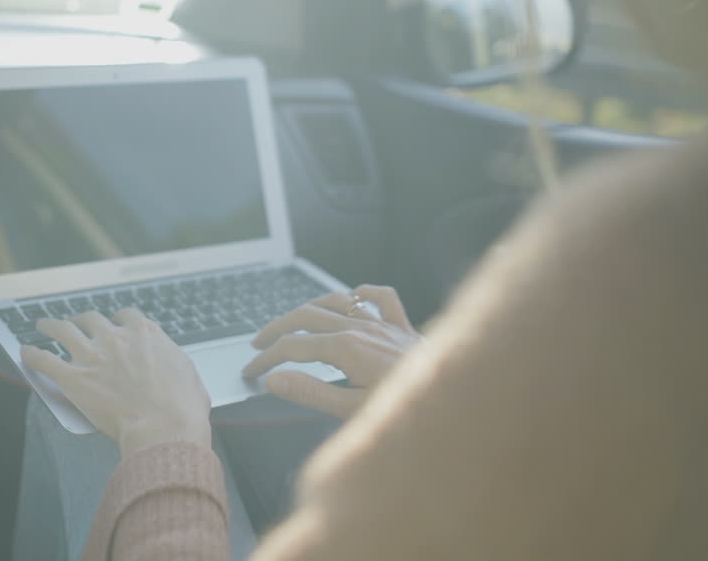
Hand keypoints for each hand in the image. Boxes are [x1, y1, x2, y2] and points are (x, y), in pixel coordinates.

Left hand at [21, 308, 211, 455]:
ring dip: (50, 325)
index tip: (114, 325)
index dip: (118, 321)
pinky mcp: (73, 377)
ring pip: (63, 330)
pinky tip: (25, 352)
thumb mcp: (190, 377)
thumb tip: (176, 370)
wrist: (164, 427)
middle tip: (76, 323)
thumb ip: (175, 364)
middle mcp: (115, 338)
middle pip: (91, 319)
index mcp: (145, 334)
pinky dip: (32, 354)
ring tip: (42, 324)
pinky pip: (44, 359)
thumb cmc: (183, 408)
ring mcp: (92, 355)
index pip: (126, 316)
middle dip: (82, 320)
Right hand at [242, 285, 419, 418]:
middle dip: (277, 328)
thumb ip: (311, 393)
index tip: (252, 372)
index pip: (293, 347)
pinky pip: (383, 298)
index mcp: (346, 349)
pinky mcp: (403, 328)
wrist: (456, 402)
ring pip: (337, 302)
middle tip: (258, 344)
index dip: (267, 358)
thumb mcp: (353, 411)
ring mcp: (383, 325)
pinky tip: (354, 297)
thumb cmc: (408, 413)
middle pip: (306, 316)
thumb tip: (275, 380)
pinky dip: (364, 294)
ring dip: (309, 309)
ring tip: (291, 322)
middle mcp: (362, 329)